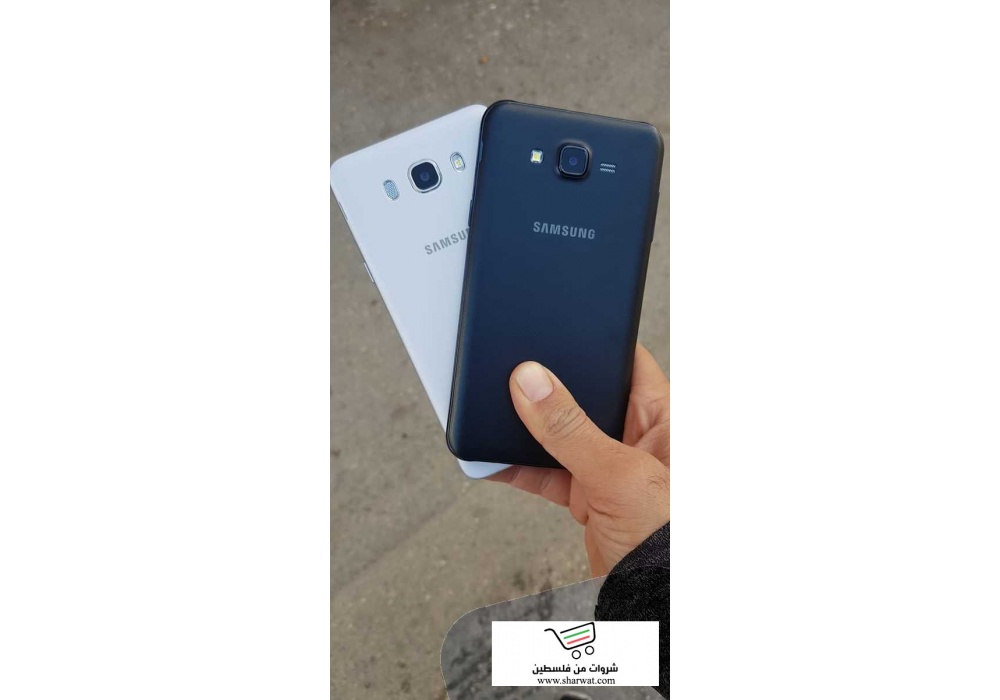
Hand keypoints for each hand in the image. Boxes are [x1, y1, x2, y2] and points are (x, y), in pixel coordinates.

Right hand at [487, 344, 669, 576]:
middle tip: (510, 371)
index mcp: (666, 418)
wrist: (658, 608)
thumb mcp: (620, 476)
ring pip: (561, 435)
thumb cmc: (669, 544)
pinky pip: (547, 472)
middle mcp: (640, 438)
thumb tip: (531, 382)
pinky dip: (519, 467)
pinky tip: (492, 459)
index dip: (592, 342)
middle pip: (587, 395)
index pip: (627, 361)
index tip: (552, 328)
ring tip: (492, 412)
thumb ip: (571, 430)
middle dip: (548, 387)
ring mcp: (613, 469)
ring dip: (527, 428)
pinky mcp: (590, 498)